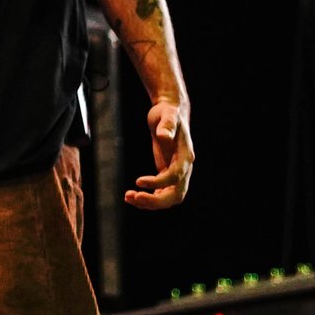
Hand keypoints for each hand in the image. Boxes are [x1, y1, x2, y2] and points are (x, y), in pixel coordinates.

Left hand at [125, 95, 195, 210]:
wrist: (170, 112)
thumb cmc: (168, 113)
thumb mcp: (167, 115)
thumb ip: (167, 125)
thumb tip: (164, 136)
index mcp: (186, 156)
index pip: (175, 177)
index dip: (158, 182)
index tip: (138, 181)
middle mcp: (184, 168)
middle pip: (176, 195)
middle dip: (156, 201)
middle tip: (135, 197)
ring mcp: (176, 173)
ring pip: (168, 198)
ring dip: (150, 202)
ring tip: (128, 197)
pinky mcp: (166, 173)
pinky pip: (160, 192)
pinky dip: (148, 198)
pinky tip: (131, 195)